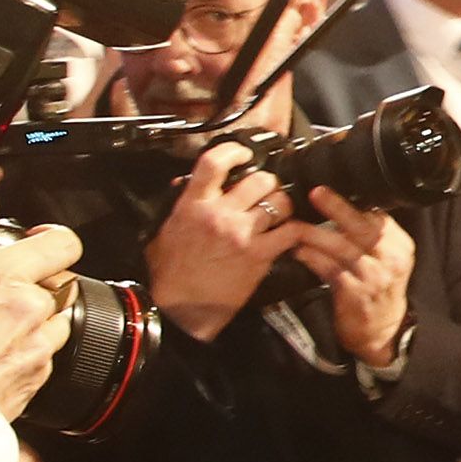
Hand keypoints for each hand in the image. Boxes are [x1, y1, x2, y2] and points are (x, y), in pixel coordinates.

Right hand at [0, 207, 79, 420]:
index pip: (62, 242)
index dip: (51, 237)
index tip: (36, 241)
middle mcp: (29, 308)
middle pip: (57, 282)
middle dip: (33, 282)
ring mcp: (36, 348)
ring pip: (56, 321)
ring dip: (35, 319)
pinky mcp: (34, 381)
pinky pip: (44, 357)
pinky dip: (26, 353)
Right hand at [143, 141, 306, 342]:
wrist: (181, 310)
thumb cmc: (170, 274)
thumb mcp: (164, 231)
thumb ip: (177, 204)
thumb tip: (184, 182)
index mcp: (193, 204)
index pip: (214, 162)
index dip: (234, 150)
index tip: (243, 152)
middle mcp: (220, 214)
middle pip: (258, 179)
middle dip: (267, 181)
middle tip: (266, 189)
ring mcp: (242, 234)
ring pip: (279, 202)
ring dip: (283, 204)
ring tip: (279, 211)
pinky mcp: (259, 256)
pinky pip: (290, 233)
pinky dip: (297, 231)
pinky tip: (293, 233)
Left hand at [289, 189, 415, 365]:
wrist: (382, 332)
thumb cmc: (378, 289)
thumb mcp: (385, 259)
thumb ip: (369, 235)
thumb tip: (341, 204)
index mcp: (399, 245)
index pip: (377, 216)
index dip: (354, 200)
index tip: (330, 186)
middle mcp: (391, 259)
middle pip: (363, 227)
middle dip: (338, 208)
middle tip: (315, 192)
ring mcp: (373, 277)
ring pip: (342, 247)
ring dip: (315, 234)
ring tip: (295, 225)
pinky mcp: (355, 294)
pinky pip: (329, 269)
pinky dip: (312, 258)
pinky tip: (298, 250)